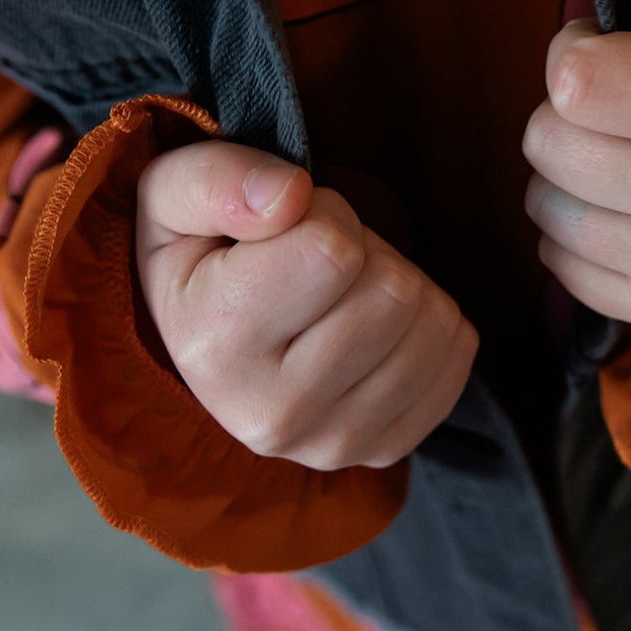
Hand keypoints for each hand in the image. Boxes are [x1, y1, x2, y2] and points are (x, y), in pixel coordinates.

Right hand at [136, 142, 477, 469]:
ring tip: (345, 293)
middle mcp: (274, 415)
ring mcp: (335, 443)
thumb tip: (290, 195)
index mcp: (215, 350)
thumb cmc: (200, 255)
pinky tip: (377, 326)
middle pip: (392, 292)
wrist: (209, 341)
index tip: (289, 227)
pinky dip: (431, 323)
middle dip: (366, 252)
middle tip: (322, 260)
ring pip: (432, 322)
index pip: (331, 250)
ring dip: (399, 284)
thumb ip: (218, 181)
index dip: (324, 213)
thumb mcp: (173, 196)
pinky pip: (457, 357)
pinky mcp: (386, 449)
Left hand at [522, 0, 630, 332]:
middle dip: (566, 115)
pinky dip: (574, 233)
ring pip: (542, 207)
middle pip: (547, 145)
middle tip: (620, 109)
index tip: (614, 50)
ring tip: (624, 156)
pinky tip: (626, 208)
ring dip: (566, 175)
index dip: (577, 51)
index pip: (573, 81)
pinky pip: (555, 264)